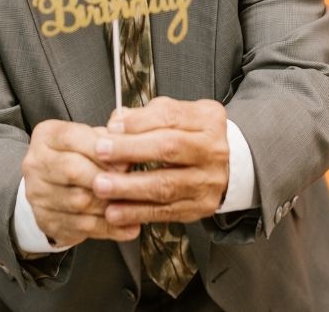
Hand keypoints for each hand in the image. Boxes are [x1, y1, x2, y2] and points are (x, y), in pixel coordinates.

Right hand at [22, 119, 137, 246]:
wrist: (50, 186)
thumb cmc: (76, 156)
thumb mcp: (89, 138)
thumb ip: (108, 138)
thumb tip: (130, 145)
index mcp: (47, 136)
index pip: (73, 138)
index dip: (102, 149)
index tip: (126, 159)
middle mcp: (36, 164)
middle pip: (72, 170)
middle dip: (106, 178)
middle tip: (131, 184)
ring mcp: (37, 194)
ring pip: (78, 201)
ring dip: (110, 205)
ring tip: (133, 206)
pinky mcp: (45, 220)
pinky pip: (81, 227)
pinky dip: (108, 227)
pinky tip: (127, 227)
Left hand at [93, 97, 229, 225]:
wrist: (227, 167)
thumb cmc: (195, 137)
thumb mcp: (179, 115)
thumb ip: (148, 116)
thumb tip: (118, 122)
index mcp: (207, 120)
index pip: (170, 116)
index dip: (138, 122)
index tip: (112, 127)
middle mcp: (212, 150)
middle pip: (169, 148)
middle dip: (131, 151)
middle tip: (101, 153)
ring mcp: (207, 182)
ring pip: (165, 186)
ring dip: (129, 188)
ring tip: (102, 186)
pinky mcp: (199, 208)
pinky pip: (165, 212)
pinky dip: (137, 212)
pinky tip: (117, 211)